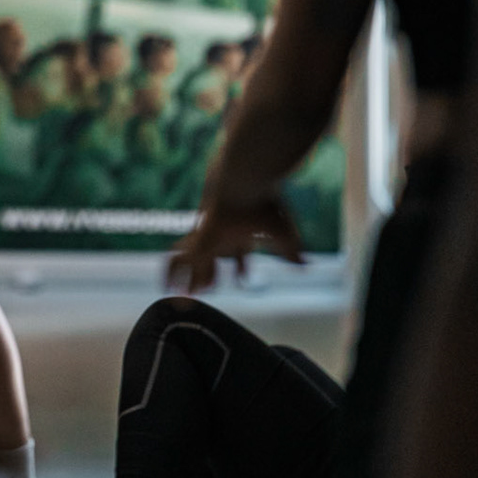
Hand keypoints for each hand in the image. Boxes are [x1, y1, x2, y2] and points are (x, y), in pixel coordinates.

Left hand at [166, 194, 305, 293]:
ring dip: (190, 278)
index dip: (242, 264)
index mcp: (242, 232)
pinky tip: (171, 292)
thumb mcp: (284, 234)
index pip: (241, 251)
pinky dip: (174, 277)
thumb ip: (293, 252)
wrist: (241, 183)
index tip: (243, 277)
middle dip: (210, 274)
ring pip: (192, 261)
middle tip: (208, 289)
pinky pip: (179, 262)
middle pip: (213, 256)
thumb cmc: (265, 205)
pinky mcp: (196, 240)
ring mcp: (207, 237)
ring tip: (185, 295)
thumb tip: (305, 266)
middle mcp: (222, 235)